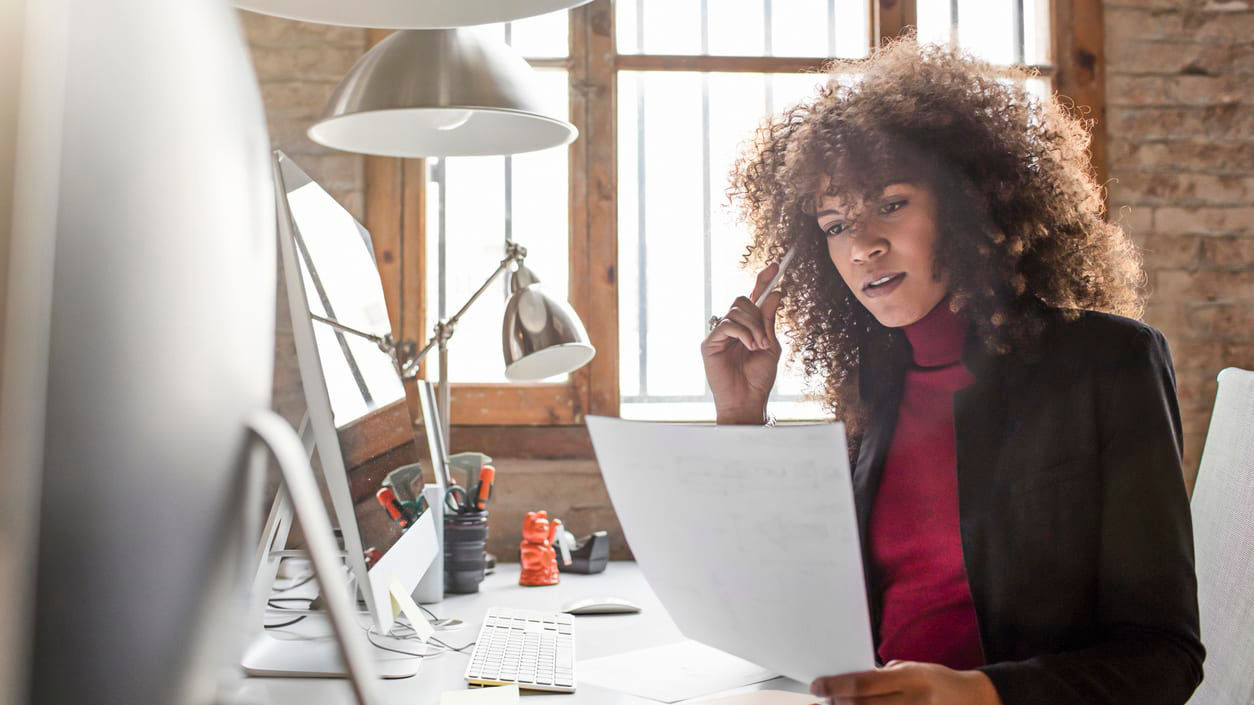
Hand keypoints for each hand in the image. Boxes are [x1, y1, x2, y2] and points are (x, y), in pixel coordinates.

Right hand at [701, 263, 784, 423]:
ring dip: (753, 327)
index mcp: (747, 326)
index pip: (753, 297)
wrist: (748, 399)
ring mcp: (719, 334)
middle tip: (765, 338)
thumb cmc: (759, 377)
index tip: (776, 266)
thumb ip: (769, 320)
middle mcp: (731, 327)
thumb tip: (775, 293)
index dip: (762, 280)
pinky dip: (743, 333)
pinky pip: (727, 324)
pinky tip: (749, 346)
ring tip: (758, 346)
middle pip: (742, 300)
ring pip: (736, 311)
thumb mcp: (771, 345)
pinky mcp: (709, 343)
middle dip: (758, 315)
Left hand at [810, 661, 1002, 704]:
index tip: (817, 686)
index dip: (835, 686)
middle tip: (822, 700)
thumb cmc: (937, 681)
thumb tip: (849, 684)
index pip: (863, 684)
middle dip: (836, 704)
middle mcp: (913, 701)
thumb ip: (883, 676)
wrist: (975, 700)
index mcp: (910, 678)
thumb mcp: (913, 668)